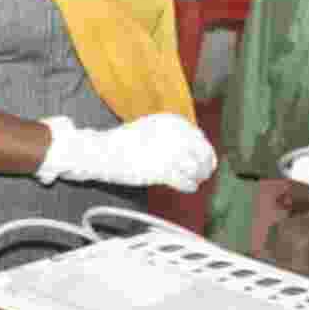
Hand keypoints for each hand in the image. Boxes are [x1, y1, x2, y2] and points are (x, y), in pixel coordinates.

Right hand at [36, 112, 217, 189]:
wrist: (102, 152)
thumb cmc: (123, 142)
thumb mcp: (151, 128)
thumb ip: (172, 135)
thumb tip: (192, 148)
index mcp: (172, 121)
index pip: (199, 138)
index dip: (206, 151)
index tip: (207, 161)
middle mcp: (175, 135)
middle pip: (202, 153)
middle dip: (205, 166)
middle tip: (204, 175)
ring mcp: (169, 153)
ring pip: (195, 169)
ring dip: (197, 177)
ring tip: (194, 182)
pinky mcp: (162, 170)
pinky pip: (185, 181)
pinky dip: (188, 186)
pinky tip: (188, 187)